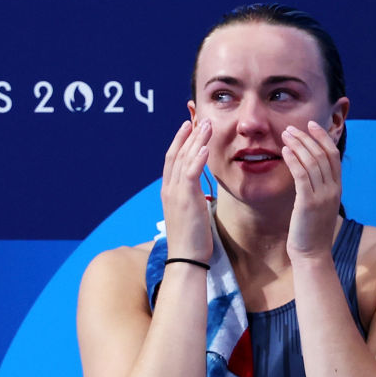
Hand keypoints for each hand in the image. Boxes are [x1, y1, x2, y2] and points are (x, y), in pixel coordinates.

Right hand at [161, 119, 212, 260]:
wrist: (186, 258)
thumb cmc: (191, 239)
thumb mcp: (190, 213)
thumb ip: (191, 198)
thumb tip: (198, 193)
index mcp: (169, 191)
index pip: (173, 160)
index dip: (180, 141)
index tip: (189, 126)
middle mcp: (169, 189)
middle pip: (176, 154)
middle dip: (188, 135)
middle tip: (198, 118)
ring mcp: (176, 193)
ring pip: (184, 160)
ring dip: (196, 141)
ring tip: (206, 125)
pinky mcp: (186, 200)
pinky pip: (191, 174)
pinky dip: (197, 159)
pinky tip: (205, 147)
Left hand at [281, 120, 341, 259]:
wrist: (312, 254)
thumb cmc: (312, 231)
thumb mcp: (319, 205)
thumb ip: (317, 187)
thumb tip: (307, 170)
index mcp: (337, 188)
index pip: (333, 155)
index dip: (323, 137)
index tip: (312, 125)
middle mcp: (333, 189)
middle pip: (323, 154)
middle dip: (307, 137)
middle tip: (292, 127)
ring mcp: (322, 196)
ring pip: (312, 161)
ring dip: (298, 144)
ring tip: (285, 134)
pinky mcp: (308, 202)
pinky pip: (302, 175)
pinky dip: (294, 159)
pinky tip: (284, 151)